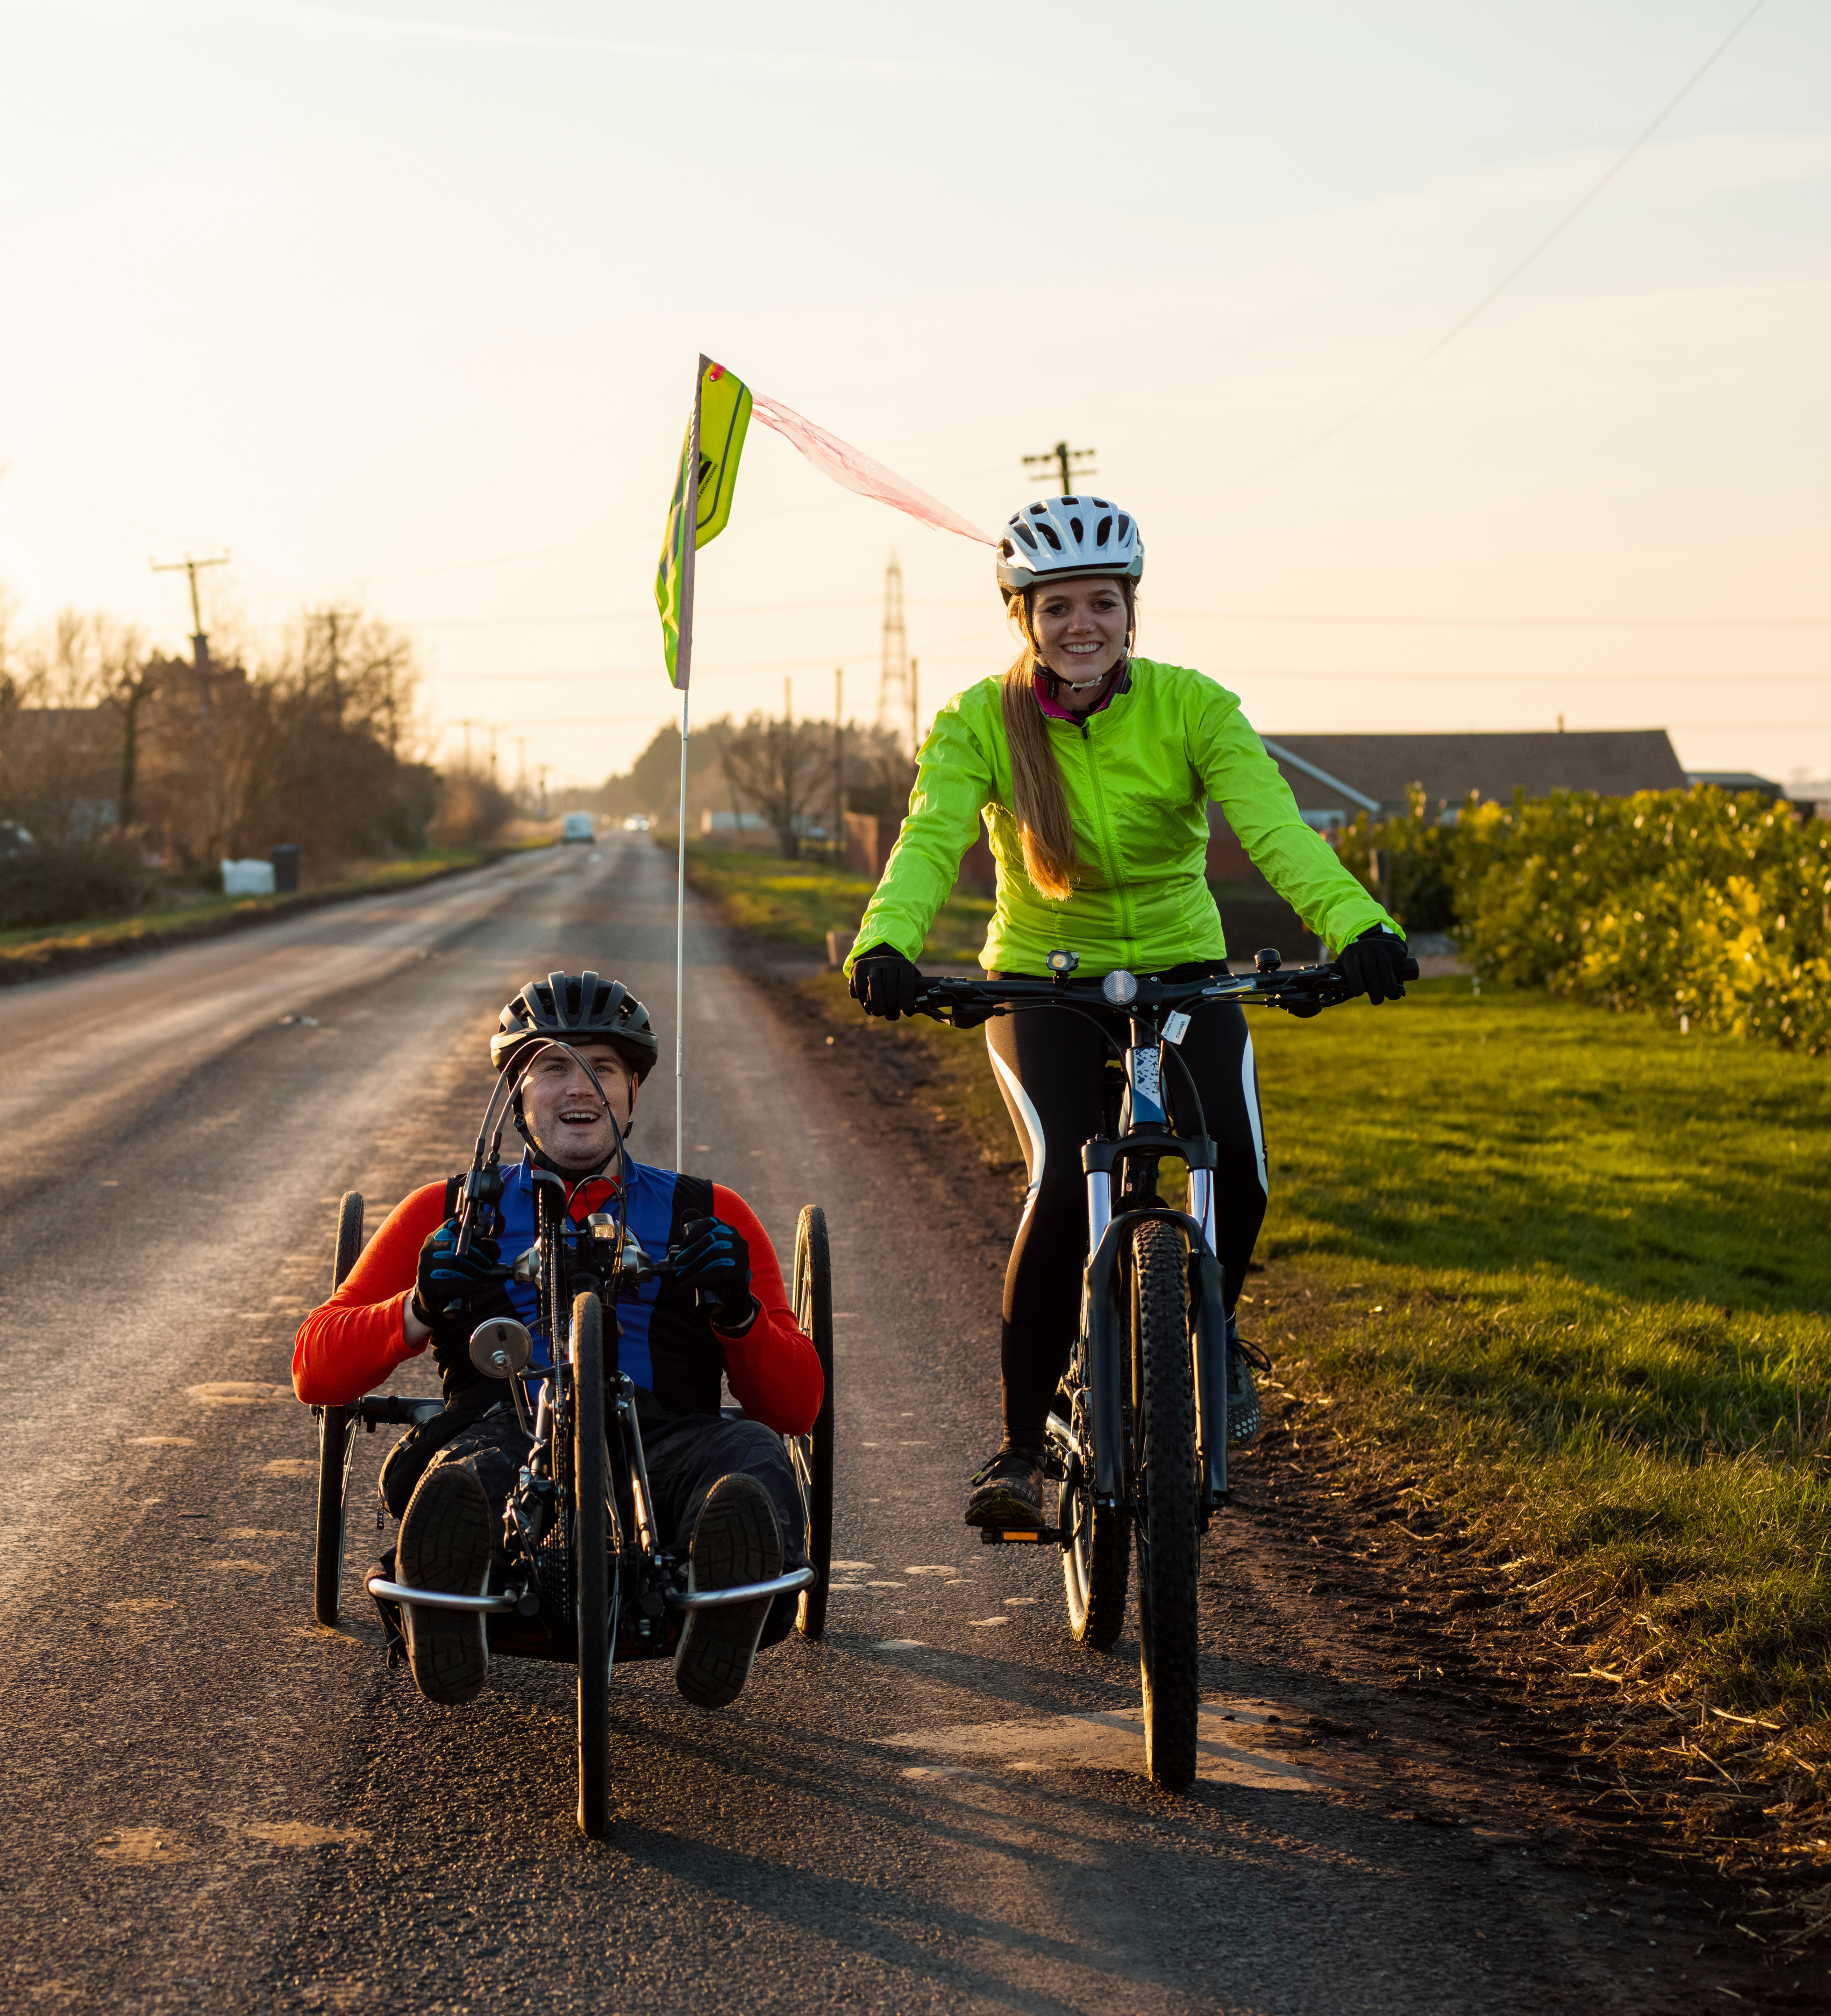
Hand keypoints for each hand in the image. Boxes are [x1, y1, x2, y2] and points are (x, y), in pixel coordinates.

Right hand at [411, 1221, 509, 1328]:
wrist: (431, 1292)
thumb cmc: (451, 1268)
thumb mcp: (464, 1254)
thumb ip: (482, 1248)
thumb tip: (495, 1252)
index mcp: (437, 1236)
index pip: (453, 1227)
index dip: (470, 1237)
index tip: (482, 1248)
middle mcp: (429, 1248)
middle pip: (454, 1247)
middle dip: (476, 1257)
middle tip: (488, 1266)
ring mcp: (425, 1265)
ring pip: (453, 1264)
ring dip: (473, 1271)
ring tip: (485, 1277)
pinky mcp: (427, 1282)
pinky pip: (449, 1283)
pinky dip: (467, 1285)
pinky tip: (478, 1288)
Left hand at [669, 1214, 755, 1330]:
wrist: (732, 1297)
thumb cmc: (716, 1271)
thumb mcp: (709, 1253)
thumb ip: (699, 1239)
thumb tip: (684, 1220)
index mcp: (729, 1231)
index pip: (711, 1222)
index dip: (694, 1233)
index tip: (682, 1246)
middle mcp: (738, 1240)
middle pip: (710, 1239)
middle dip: (691, 1252)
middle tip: (679, 1264)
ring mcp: (742, 1256)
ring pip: (713, 1255)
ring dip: (692, 1267)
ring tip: (681, 1277)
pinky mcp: (741, 1271)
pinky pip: (717, 1271)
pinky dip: (699, 1278)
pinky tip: (689, 1283)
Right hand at [849, 943, 922, 1020]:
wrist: (878, 964)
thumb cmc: (897, 981)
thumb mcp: (909, 982)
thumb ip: (914, 995)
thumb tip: (913, 1011)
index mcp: (904, 964)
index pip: (907, 980)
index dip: (906, 996)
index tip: (905, 1009)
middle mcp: (889, 961)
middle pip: (890, 984)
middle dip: (891, 1003)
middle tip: (891, 1015)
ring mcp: (873, 963)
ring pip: (874, 983)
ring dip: (877, 1002)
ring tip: (879, 1013)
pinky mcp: (859, 966)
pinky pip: (860, 986)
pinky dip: (863, 999)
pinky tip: (868, 1006)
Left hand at [1339, 925, 1409, 1004]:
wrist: (1379, 940)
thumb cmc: (1360, 960)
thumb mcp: (1349, 963)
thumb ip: (1343, 978)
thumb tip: (1332, 997)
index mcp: (1350, 953)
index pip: (1351, 966)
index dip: (1355, 980)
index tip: (1358, 993)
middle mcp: (1365, 948)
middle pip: (1370, 969)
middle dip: (1374, 988)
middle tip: (1376, 1001)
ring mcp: (1381, 948)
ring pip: (1385, 968)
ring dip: (1387, 985)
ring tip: (1387, 995)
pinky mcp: (1394, 950)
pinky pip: (1397, 967)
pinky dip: (1397, 980)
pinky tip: (1395, 989)